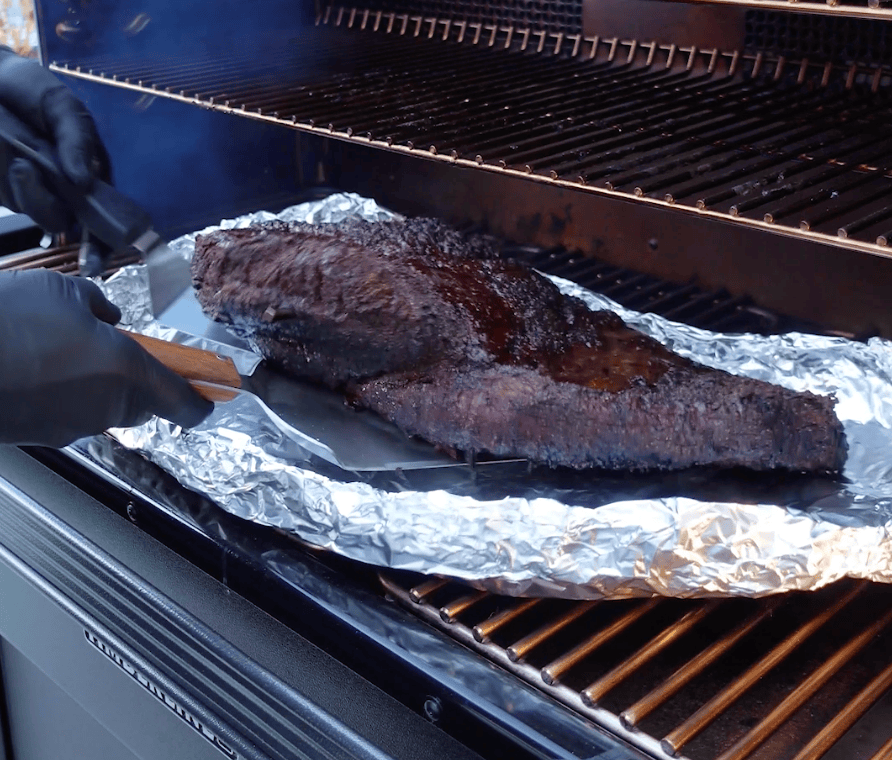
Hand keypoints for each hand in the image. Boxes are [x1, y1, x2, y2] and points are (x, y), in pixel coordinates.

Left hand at [0, 47, 108, 232]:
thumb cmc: (29, 89)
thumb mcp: (61, 106)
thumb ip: (77, 139)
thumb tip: (84, 180)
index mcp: (87, 175)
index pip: (101, 219)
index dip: (100, 244)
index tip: (93, 259)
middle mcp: (59, 189)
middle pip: (58, 220)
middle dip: (42, 202)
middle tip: (25, 167)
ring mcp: (26, 189)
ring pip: (26, 208)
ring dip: (18, 185)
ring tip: (13, 152)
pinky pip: (1, 194)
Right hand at [0, 270, 213, 446]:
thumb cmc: (6, 321)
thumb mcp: (64, 291)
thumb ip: (100, 307)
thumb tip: (109, 318)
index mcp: (128, 373)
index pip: (184, 403)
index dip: (202, 399)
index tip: (211, 393)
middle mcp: (108, 408)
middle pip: (144, 402)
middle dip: (136, 379)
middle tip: (108, 347)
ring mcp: (72, 427)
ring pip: (104, 407)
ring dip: (94, 384)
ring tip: (54, 350)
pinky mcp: (41, 438)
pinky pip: (68, 414)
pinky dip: (62, 395)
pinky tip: (32, 368)